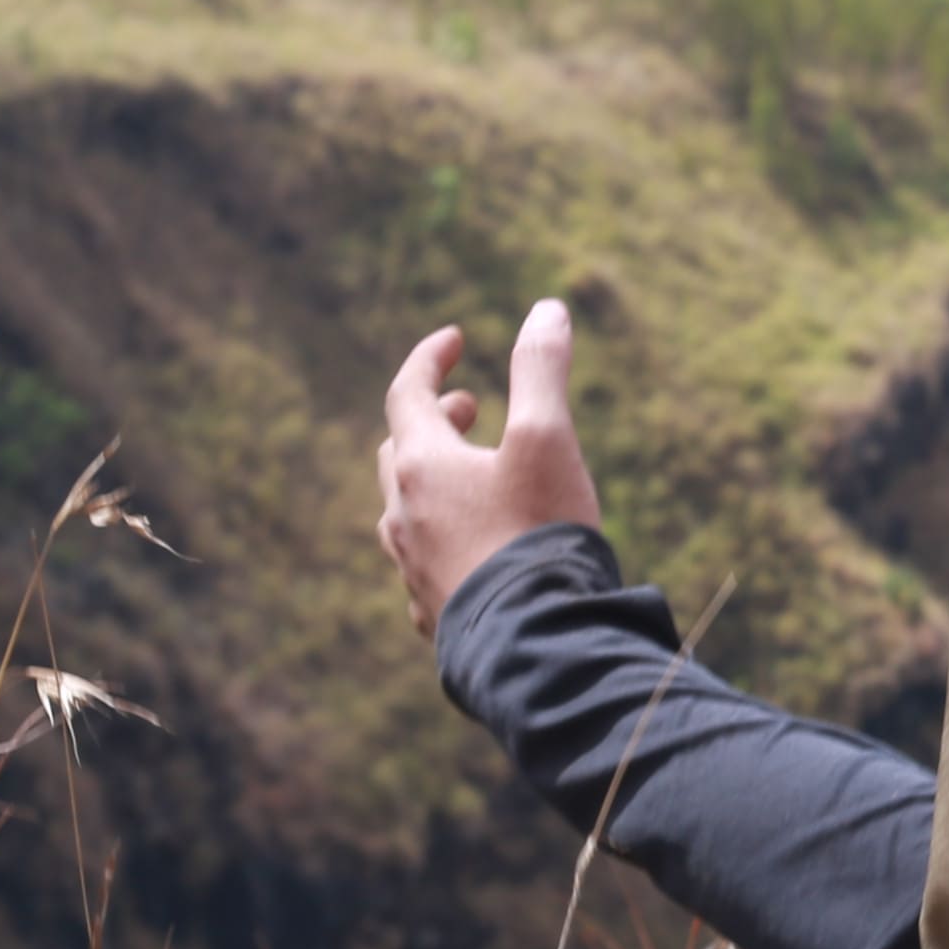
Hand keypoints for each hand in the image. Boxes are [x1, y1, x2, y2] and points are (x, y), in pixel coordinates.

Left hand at [377, 297, 601, 632]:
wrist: (534, 640)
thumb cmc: (539, 532)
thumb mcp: (549, 439)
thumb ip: (542, 370)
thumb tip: (546, 308)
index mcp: (423, 465)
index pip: (409, 393)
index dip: (431, 359)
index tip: (456, 340)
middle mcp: (403, 514)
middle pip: (400, 452)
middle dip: (434, 422)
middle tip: (469, 410)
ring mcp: (413, 568)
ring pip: (408, 511)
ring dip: (438, 483)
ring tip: (476, 480)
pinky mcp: (434, 612)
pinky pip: (427, 563)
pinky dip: (446, 537)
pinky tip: (476, 549)